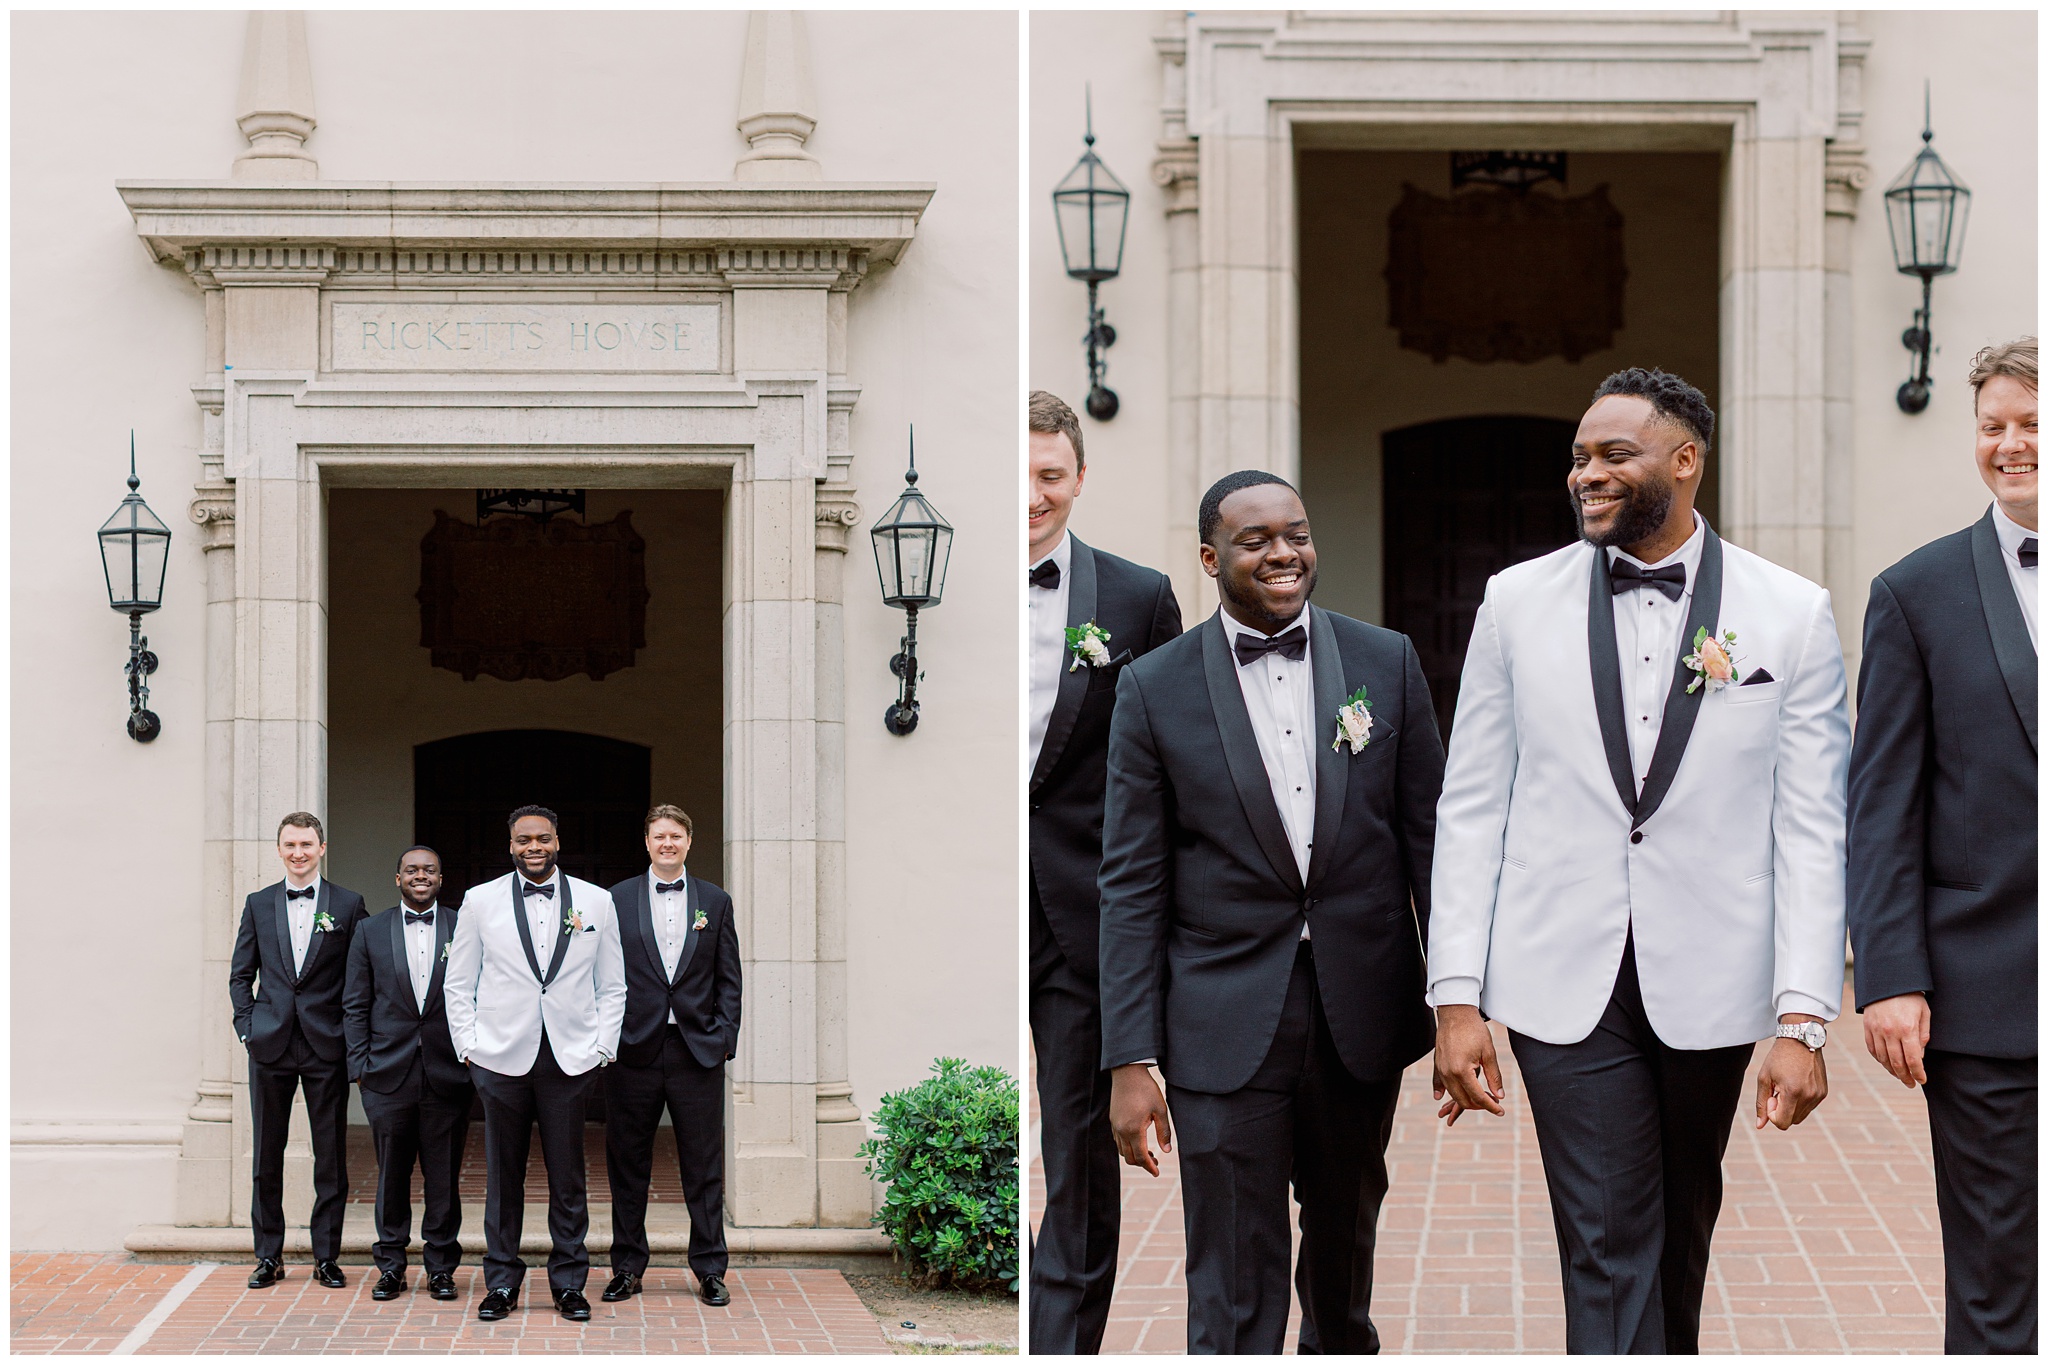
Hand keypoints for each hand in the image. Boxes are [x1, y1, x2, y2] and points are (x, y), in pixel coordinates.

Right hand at [1108, 1064, 1172, 1175]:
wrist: (1127, 1072)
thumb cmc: (1146, 1089)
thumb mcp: (1161, 1110)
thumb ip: (1164, 1132)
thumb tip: (1167, 1151)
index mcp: (1134, 1129)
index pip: (1141, 1156)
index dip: (1149, 1167)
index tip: (1157, 1173)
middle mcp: (1121, 1130)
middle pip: (1129, 1157)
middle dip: (1142, 1163)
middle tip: (1156, 1163)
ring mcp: (1115, 1125)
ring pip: (1122, 1150)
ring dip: (1134, 1156)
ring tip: (1149, 1153)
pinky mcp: (1113, 1120)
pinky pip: (1118, 1140)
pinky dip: (1127, 1147)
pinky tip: (1138, 1141)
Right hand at [1432, 1004, 1505, 1125]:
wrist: (1456, 1012)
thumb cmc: (1474, 1030)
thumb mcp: (1489, 1053)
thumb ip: (1494, 1076)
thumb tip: (1499, 1096)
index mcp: (1461, 1070)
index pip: (1477, 1097)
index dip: (1490, 1106)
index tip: (1500, 1111)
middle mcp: (1448, 1072)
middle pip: (1462, 1100)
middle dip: (1479, 1105)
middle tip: (1494, 1102)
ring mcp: (1440, 1069)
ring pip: (1452, 1093)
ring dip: (1466, 1099)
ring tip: (1481, 1097)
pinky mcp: (1437, 1063)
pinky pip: (1438, 1082)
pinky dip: (1441, 1091)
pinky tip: (1440, 1098)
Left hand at [1755, 1018, 1827, 1129]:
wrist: (1800, 1040)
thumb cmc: (1778, 1058)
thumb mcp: (1764, 1078)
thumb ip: (1761, 1103)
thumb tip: (1760, 1126)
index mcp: (1793, 1092)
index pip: (1782, 1123)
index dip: (1772, 1114)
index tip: (1771, 1097)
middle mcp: (1809, 1096)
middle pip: (1791, 1121)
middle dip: (1781, 1111)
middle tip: (1777, 1091)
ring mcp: (1818, 1095)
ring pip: (1801, 1116)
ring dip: (1791, 1107)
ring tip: (1786, 1086)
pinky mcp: (1823, 1093)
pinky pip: (1809, 1107)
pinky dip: (1800, 1102)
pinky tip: (1796, 1084)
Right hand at [1862, 993, 1930, 1087]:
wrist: (1888, 981)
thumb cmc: (1911, 997)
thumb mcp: (1924, 1013)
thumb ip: (1923, 1036)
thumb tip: (1919, 1056)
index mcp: (1907, 1029)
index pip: (1913, 1060)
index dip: (1918, 1073)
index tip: (1922, 1080)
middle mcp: (1890, 1032)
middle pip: (1897, 1063)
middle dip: (1906, 1077)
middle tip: (1912, 1084)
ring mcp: (1876, 1030)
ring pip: (1883, 1058)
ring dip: (1892, 1070)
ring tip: (1900, 1076)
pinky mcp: (1867, 1027)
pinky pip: (1872, 1049)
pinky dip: (1879, 1059)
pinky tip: (1886, 1063)